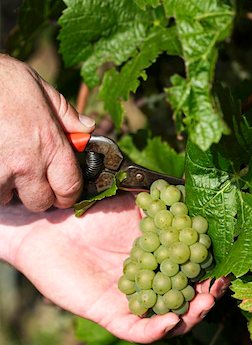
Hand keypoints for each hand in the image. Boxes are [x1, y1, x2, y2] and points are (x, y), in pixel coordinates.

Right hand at [0, 54, 94, 210]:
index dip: (69, 193)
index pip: (70, 188)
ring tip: (6, 162)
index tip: (63, 189)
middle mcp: (26, 164)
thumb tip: (88, 128)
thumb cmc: (1, 80)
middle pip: (41, 203)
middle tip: (32, 177)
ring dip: (10, 187)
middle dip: (40, 194)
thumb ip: (66, 114)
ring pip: (10, 198)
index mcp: (49, 144)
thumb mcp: (39, 88)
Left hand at [0, 193, 228, 342]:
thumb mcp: (132, 203)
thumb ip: (161, 205)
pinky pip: (136, 329)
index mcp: (157, 258)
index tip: (226, 266)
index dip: (210, 271)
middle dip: (206, 296)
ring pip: (166, 319)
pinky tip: (170, 319)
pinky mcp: (109, 313)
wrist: (48, 223)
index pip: (190, 271)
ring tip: (203, 303)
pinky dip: (155, 329)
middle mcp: (148, 281)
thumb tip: (193, 200)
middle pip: (184, 298)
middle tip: (217, 289)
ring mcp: (130, 299)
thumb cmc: (89, 210)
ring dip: (189, 316)